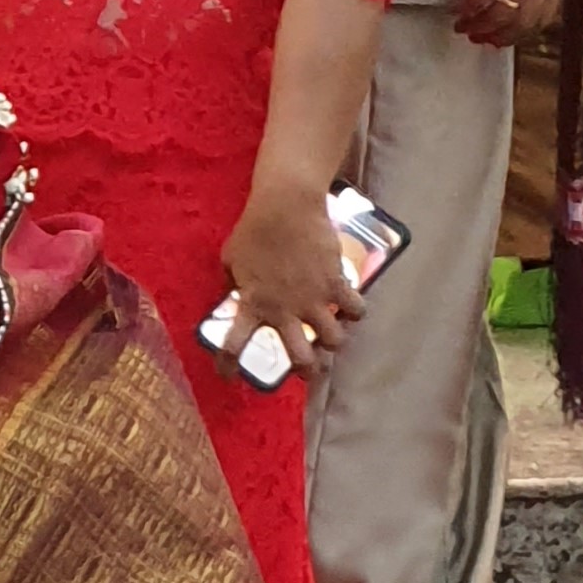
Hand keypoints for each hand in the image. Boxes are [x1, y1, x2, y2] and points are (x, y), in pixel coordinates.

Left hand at [215, 170, 359, 387]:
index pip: (234, 345)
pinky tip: (350, 308)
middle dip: (307, 370)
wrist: (286, 207)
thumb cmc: (253, 230)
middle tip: (309, 368)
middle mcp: (284, 311)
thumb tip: (235, 293)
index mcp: (252, 305)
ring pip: (334, 341)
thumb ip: (234, 283)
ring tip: (332, 337)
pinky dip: (355, 312)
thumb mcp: (231, 259)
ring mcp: (313, 300)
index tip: (228, 376)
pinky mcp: (336, 283)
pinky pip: (355, 309)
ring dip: (334, 343)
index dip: (228, 365)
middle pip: (301, 359)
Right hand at [456, 0, 563, 49]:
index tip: (506, 37)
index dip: (523, 32)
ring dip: (481, 28)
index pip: (545, 15)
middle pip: (522, 22)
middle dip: (501, 36)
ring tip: (466, 28)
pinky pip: (478, 1)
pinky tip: (459, 14)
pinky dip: (468, 13)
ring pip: (500, 16)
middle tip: (483, 40)